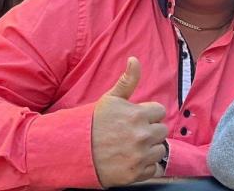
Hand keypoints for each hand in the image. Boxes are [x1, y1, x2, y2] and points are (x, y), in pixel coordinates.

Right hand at [91, 57, 168, 187]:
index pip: (160, 112)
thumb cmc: (91, 124)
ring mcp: (139, 156)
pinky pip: (153, 169)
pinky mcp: (135, 175)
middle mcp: (141, 136)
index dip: (148, 114)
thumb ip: (127, 81)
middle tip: (132, 134)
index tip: (136, 119)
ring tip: (131, 147)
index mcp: (137, 115)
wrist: (71, 151)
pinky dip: (145, 167)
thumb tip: (134, 59)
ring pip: (160, 150)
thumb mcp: (109, 99)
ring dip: (149, 149)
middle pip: (162, 131)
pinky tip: (131, 160)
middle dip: (150, 131)